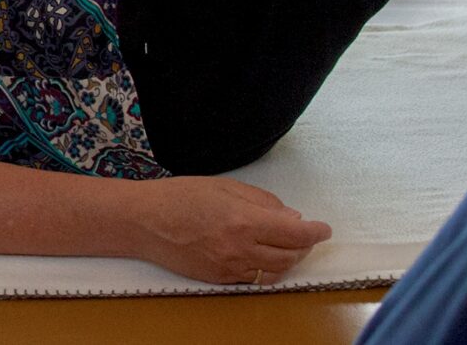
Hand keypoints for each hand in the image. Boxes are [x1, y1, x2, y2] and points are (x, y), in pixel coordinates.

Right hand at [125, 177, 331, 284]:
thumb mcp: (224, 187)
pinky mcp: (219, 279)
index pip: (296, 233)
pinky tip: (261, 254)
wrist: (143, 222)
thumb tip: (291, 218)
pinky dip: (266, 268)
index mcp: (243, 221)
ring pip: (275, 272)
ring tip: (286, 246)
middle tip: (304, 234)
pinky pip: (254, 278)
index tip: (323, 228)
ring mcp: (229, 268)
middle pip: (290, 256)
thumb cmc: (179, 197)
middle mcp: (240, 249)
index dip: (316, 232)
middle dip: (304, 246)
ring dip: (288, 259)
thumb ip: (262, 202)